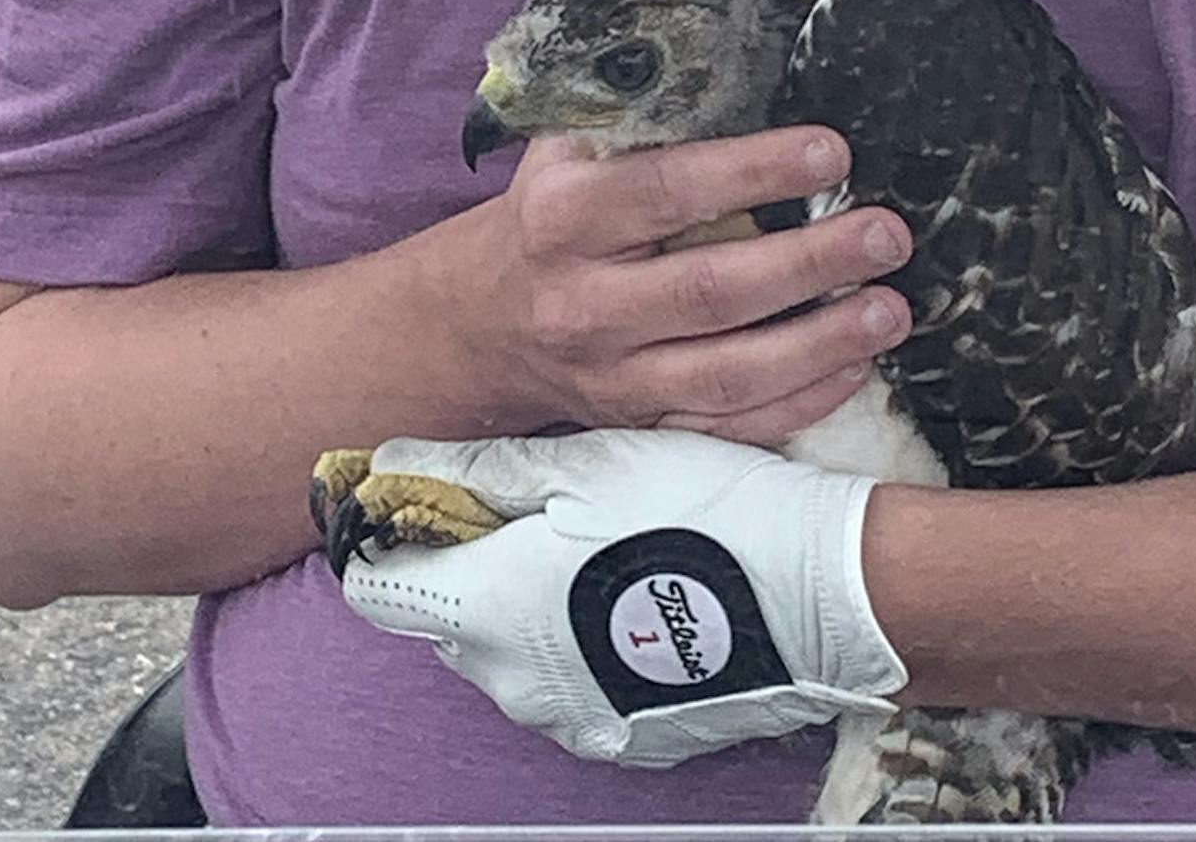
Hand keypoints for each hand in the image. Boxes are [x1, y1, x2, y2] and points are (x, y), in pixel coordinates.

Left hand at [337, 429, 906, 767]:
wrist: (817, 595)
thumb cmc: (703, 513)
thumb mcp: (586, 463)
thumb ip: (478, 471)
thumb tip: (393, 461)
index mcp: (487, 609)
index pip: (379, 587)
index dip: (391, 534)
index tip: (420, 496)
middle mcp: (513, 682)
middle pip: (447, 617)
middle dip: (472, 560)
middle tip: (535, 499)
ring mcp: (570, 719)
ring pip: (510, 650)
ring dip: (528, 600)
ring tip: (598, 538)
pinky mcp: (622, 735)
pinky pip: (569, 681)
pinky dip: (582, 637)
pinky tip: (636, 585)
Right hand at [451, 127, 913, 445]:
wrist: (477, 324)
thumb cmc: (548, 214)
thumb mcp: (566, 150)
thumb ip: (641, 115)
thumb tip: (740, 59)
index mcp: (564, 215)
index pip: (669, 190)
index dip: (754, 171)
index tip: (830, 151)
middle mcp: (583, 302)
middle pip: (711, 289)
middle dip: (810, 262)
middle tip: (886, 233)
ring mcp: (612, 376)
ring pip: (729, 372)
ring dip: (821, 344)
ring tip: (892, 309)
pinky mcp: (638, 425)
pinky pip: (729, 425)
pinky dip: (799, 403)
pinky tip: (856, 367)